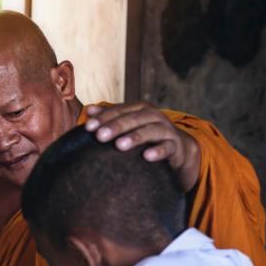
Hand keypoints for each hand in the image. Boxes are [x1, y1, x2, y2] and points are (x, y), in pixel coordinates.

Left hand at [84, 102, 200, 192]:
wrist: (177, 147)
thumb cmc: (146, 133)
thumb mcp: (129, 123)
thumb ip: (110, 116)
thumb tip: (88, 110)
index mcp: (140, 108)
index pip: (119, 110)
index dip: (103, 118)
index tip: (88, 128)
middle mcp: (153, 115)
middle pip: (133, 119)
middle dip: (116, 126)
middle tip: (99, 136)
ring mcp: (165, 129)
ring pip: (150, 131)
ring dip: (135, 137)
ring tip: (119, 145)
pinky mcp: (174, 145)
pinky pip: (167, 148)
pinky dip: (158, 151)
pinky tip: (147, 157)